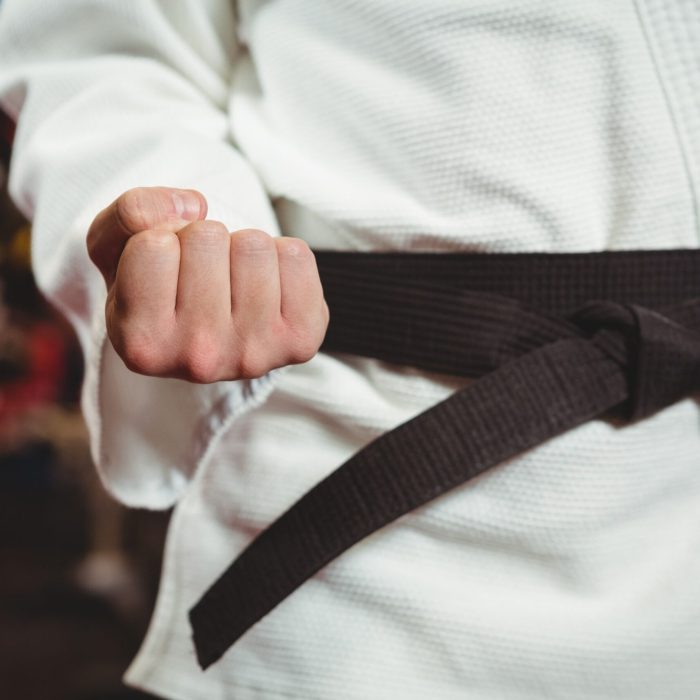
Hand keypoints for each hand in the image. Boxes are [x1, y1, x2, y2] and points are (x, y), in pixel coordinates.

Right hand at [87, 186, 328, 381]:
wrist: (216, 334)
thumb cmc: (163, 290)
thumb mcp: (118, 249)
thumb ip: (129, 213)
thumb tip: (193, 206)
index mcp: (142, 344)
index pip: (154, 245)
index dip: (162, 237)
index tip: (168, 267)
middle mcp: (197, 358)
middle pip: (207, 237)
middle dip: (204, 240)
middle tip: (204, 272)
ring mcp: (254, 354)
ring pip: (254, 244)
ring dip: (243, 247)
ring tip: (234, 279)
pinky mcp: (300, 340)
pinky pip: (297, 256)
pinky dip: (282, 256)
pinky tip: (267, 287)